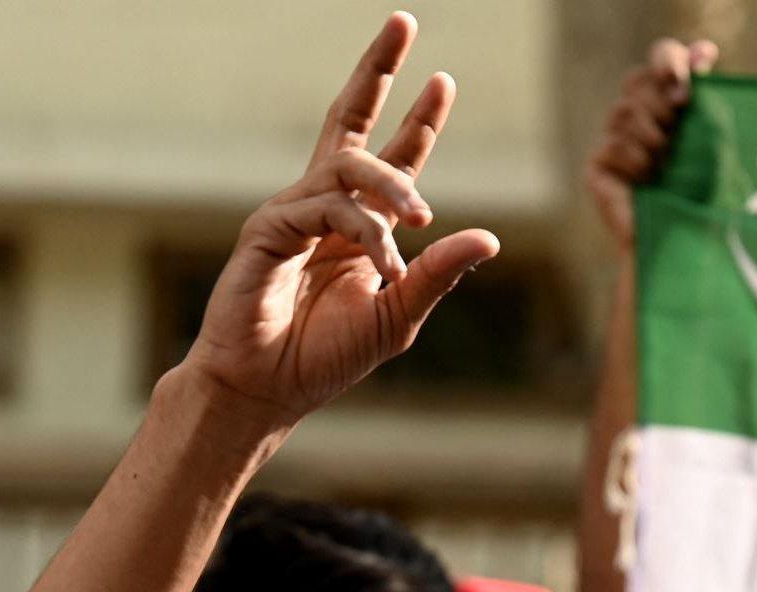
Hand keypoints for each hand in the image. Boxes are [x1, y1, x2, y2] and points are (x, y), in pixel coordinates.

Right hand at [182, 11, 498, 429]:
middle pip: (349, 122)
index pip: (390, 160)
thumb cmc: (323, 359)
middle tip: (405, 24)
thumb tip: (491, 238)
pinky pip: (326, 209)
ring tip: (420, 218)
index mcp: (355, 229)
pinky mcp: (269, 228)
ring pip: (348, 167)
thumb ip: (437, 276)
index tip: (442, 80)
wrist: (266, 390)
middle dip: (377, 72)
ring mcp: (292, 213)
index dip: (417, 121)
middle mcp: (323, 210)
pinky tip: (386, 263)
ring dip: (392, 185)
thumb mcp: (397, 315)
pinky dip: (363, 232)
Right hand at [586, 37, 717, 248]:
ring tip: (664, 167)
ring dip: (652, 139)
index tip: (690, 80)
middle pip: (636, 80)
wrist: (680, 246)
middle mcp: (639, 119)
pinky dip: (635, 162)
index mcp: (668, 106)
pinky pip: (612, 144)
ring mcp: (615, 141)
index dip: (669, 60)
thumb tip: (704, 51)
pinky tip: (646, 183)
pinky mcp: (598, 166)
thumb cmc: (702, 199)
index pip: (661, 59)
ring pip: (623, 111)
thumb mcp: (711, 143)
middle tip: (676, 130)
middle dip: (660, 103)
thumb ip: (705, 98)